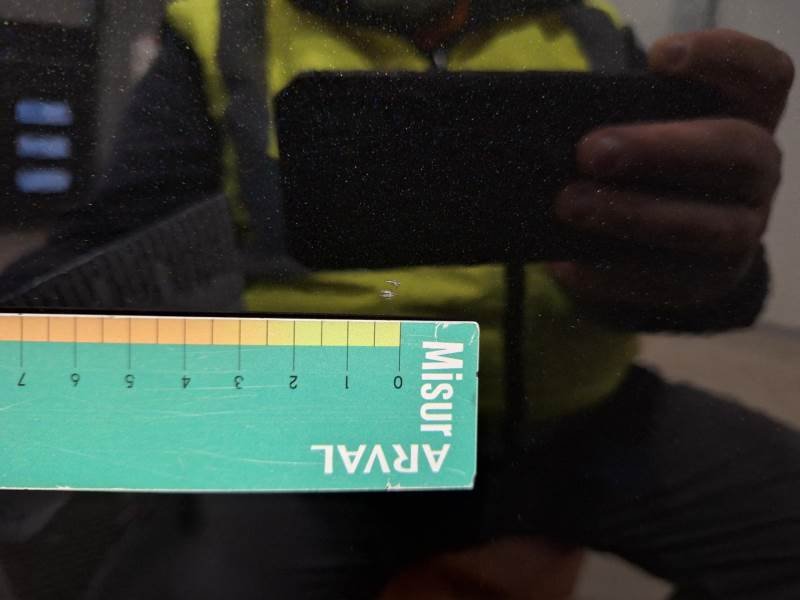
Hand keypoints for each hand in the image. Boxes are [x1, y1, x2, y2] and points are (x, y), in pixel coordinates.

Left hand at [551, 29, 793, 308]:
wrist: (647, 240)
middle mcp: (757, 173)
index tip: (659, 58)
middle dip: (659, 149)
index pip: (765, 77)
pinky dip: (612, 272)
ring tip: (569, 204)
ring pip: (704, 226)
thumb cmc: (635, 165)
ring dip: (632, 214)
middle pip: (735, 151)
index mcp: (747, 118)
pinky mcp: (706, 282)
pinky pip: (666, 283)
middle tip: (589, 151)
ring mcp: (741, 231)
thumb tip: (563, 131)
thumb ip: (623, 118)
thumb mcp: (638, 131)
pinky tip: (569, 262)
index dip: (722, 60)